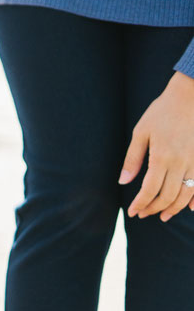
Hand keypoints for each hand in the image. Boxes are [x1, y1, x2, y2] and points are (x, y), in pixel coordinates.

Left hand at [120, 71, 193, 221]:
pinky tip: (190, 207)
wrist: (191, 95)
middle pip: (168, 196)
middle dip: (154, 208)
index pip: (149, 190)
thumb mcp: (141, 132)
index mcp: (161, 157)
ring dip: (174, 208)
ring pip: (186, 194)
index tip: (133, 212)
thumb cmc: (162, 111)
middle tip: (144, 214)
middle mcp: (181, 163)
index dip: (140, 204)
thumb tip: (123, 182)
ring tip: (163, 215)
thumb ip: (132, 159)